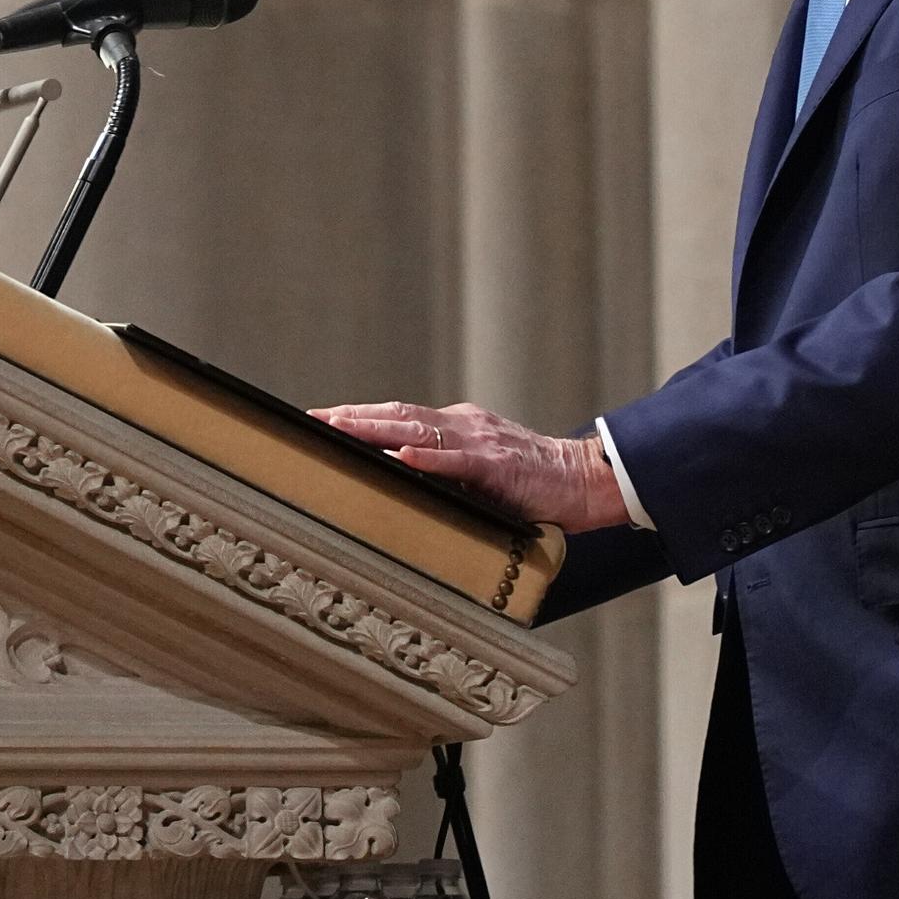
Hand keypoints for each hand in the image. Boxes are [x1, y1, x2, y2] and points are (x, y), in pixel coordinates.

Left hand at [309, 400, 626, 533]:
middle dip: (354, 417)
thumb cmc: (534, 484)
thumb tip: (404, 480)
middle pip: (400, 414)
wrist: (585, 481)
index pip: (401, 415)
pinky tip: (400, 454)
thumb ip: (448, 471)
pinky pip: (456, 458)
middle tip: (313, 419)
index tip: (323, 419)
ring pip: (419, 429)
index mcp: (461, 426)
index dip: (361, 416)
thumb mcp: (483, 473)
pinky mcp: (498, 464)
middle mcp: (466, 425)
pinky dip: (427, 456)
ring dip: (375, 427)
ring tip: (340, 427)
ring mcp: (481, 441)